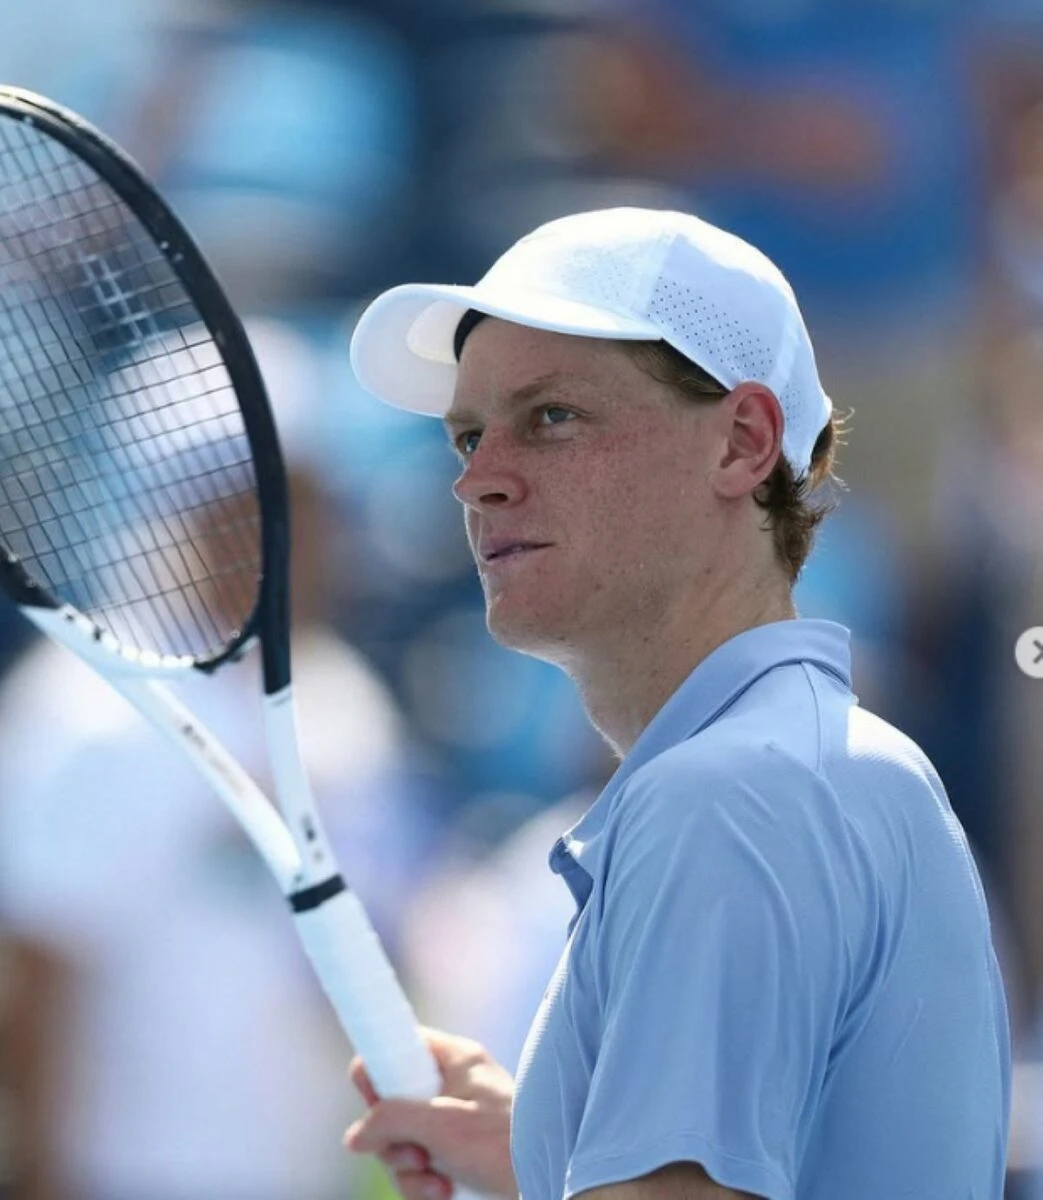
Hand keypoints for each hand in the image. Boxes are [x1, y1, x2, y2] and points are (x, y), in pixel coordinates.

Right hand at [346, 1027, 516, 1199]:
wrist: (550, 1178)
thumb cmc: (506, 1142)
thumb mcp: (443, 1126)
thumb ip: (393, 1121)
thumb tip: (356, 1136)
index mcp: (454, 1059)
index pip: (398, 1044)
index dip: (377, 1072)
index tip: (375, 1103)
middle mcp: (452, 1086)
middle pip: (393, 1104)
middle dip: (394, 1140)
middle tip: (414, 1154)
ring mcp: (454, 1121)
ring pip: (404, 1141)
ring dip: (410, 1171)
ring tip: (436, 1184)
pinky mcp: (458, 1154)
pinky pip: (421, 1166)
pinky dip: (424, 1185)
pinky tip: (444, 1194)